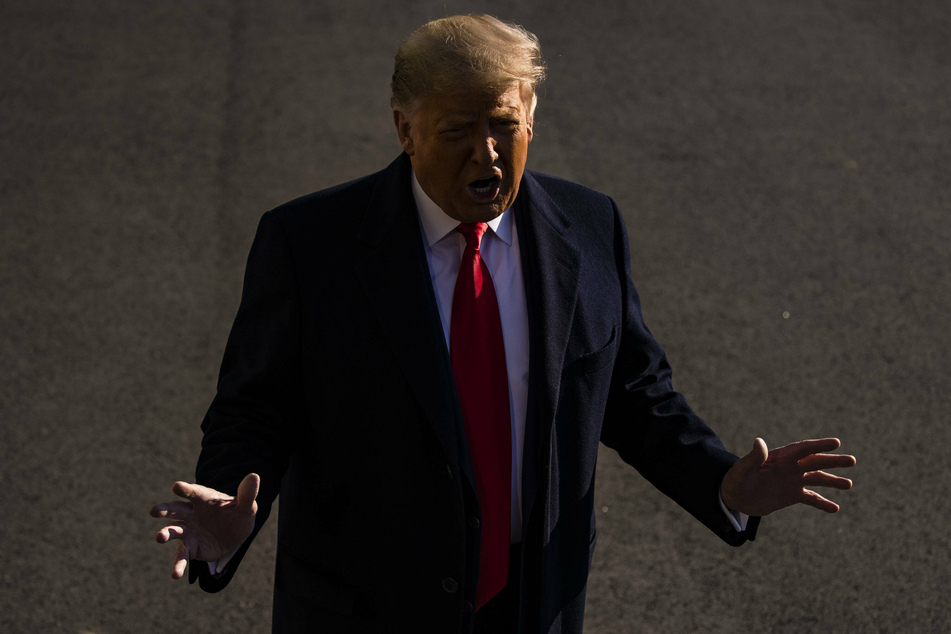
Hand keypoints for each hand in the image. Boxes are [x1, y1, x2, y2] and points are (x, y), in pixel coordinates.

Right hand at [149, 473, 259, 578]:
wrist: (235, 533)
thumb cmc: (237, 514)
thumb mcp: (246, 506)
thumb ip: (247, 494)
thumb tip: (254, 476)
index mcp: (203, 498)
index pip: (193, 491)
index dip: (185, 488)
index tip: (177, 487)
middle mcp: (191, 513)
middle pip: (175, 509)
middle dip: (164, 509)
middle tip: (154, 510)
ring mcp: (188, 530)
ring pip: (173, 531)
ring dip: (165, 534)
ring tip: (159, 537)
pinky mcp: (190, 547)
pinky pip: (181, 555)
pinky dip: (178, 564)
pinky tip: (175, 574)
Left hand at [720, 438, 854, 516]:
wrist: (734, 496)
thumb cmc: (736, 479)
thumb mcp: (743, 468)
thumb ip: (754, 457)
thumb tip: (759, 441)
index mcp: (780, 457)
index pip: (803, 449)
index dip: (819, 445)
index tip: (836, 443)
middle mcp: (790, 467)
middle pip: (815, 462)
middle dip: (833, 461)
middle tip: (852, 460)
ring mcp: (793, 481)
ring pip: (817, 479)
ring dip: (833, 481)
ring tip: (849, 484)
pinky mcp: (792, 495)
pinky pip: (812, 498)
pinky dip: (823, 503)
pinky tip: (836, 509)